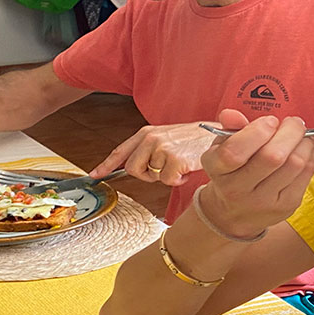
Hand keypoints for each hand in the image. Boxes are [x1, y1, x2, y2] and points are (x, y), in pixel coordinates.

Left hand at [91, 122, 215, 185]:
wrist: (218, 136)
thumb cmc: (194, 139)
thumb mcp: (167, 137)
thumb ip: (148, 149)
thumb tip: (135, 167)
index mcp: (147, 133)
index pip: (121, 151)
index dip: (106, 165)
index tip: (95, 175)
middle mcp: (151, 139)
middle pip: (132, 169)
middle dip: (146, 175)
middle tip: (163, 170)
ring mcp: (162, 148)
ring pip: (152, 177)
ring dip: (166, 176)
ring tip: (180, 164)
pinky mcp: (173, 159)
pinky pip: (167, 181)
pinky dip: (178, 179)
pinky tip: (187, 168)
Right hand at [195, 109, 313, 237]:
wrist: (235, 212)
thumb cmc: (231, 171)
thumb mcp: (222, 148)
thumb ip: (230, 128)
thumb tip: (231, 114)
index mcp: (217, 170)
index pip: (234, 152)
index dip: (257, 131)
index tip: (270, 121)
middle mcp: (237, 190)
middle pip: (272, 157)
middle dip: (290, 131)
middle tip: (293, 122)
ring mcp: (264, 201)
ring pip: (294, 164)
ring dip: (304, 142)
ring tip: (301, 134)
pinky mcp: (286, 206)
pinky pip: (306, 174)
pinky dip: (310, 155)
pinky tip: (305, 148)